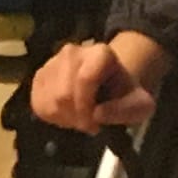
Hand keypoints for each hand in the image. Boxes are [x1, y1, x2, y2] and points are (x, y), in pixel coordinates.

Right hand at [31, 29, 167, 132]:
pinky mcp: (39, 75)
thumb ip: (125, 111)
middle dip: (75, 116)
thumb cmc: (124, 95)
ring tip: (79, 119)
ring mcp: (52, 62)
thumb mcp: (139, 105)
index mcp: (100, 53)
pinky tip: (66, 115)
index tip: (95, 125)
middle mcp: (72, 51)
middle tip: (88, 125)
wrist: (109, 85)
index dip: (86, 106)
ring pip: (49, 99)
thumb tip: (97, 114)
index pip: (85, 79)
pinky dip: (52, 116)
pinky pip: (38, 102)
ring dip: (64, 118)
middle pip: (64, 93)